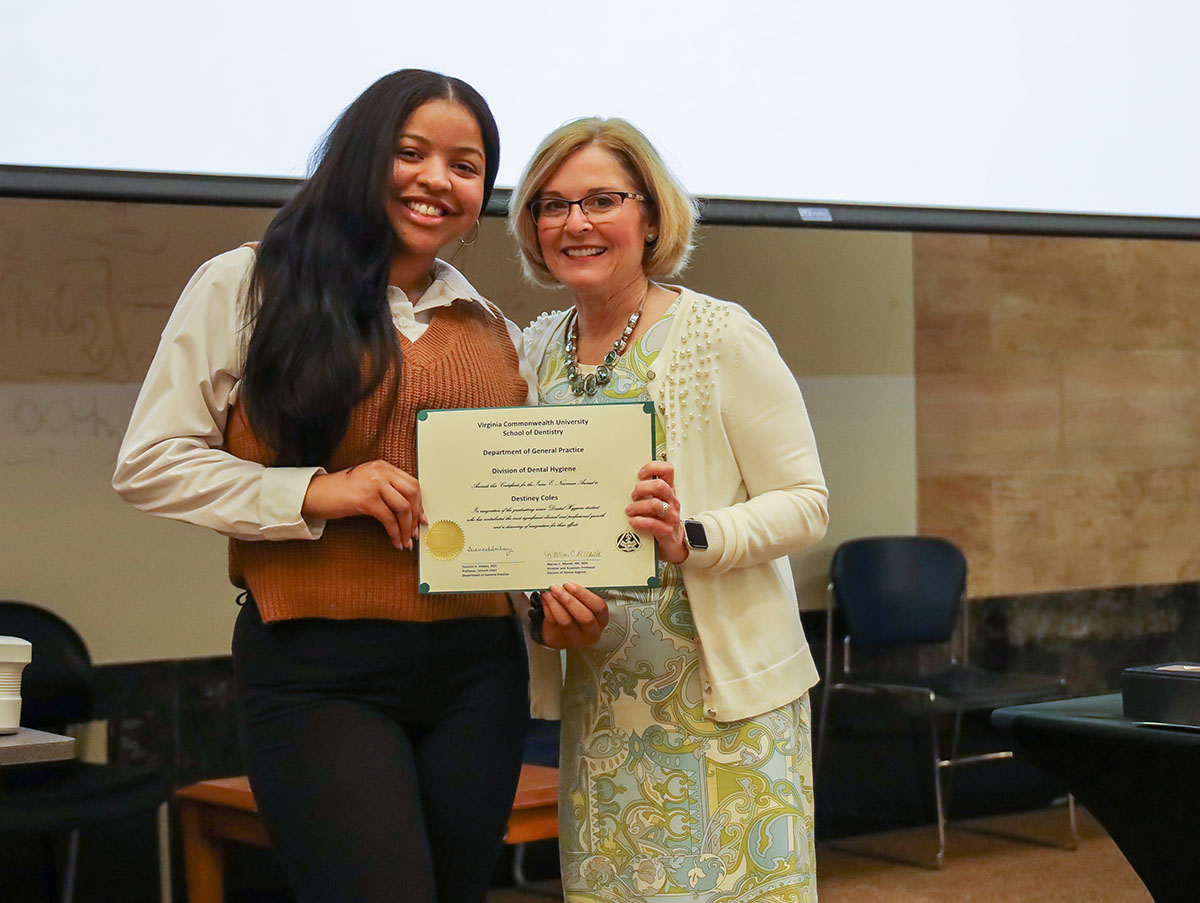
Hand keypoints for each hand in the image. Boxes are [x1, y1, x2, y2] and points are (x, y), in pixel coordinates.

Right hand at [301, 460, 424, 548]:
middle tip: (414, 533)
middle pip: (412, 494)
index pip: (412, 484)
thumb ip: (387, 489)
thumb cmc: (340, 491)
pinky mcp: (366, 500)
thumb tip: (408, 510)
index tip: (421, 518)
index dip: (419, 504)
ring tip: (405, 541)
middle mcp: (381, 472)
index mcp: (383, 467)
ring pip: (403, 508)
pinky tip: (394, 541)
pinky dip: (394, 533)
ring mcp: (374, 484)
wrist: (315, 493)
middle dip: (415, 516)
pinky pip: (389, 519)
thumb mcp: (367, 482)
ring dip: (406, 528)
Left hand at [536, 583, 608, 648]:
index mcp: (601, 620)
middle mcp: (591, 632)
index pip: (599, 607)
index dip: (585, 595)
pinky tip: (545, 599)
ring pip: (566, 621)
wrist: (562, 631)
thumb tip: (568, 581)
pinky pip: (553, 623)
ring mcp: (575, 639)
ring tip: (549, 592)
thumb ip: (580, 595)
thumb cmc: (576, 614)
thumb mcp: (584, 604)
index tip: (571, 585)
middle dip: (569, 600)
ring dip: (555, 603)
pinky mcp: (559, 641)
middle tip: (558, 588)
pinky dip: (547, 608)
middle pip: (584, 617)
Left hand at [626, 460, 687, 563]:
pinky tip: (633, 522)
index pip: (667, 470)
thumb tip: (623, 483)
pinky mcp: (666, 531)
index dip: (653, 468)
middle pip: (660, 486)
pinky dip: (640, 522)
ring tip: (629, 510)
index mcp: (668, 490)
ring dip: (638, 506)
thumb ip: (645, 491)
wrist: (673, 543)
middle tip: (633, 495)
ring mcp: (670, 516)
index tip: (640, 474)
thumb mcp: (656, 501)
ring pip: (656, 505)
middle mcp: (671, 501)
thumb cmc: (661, 519)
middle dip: (642, 488)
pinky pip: (653, 524)